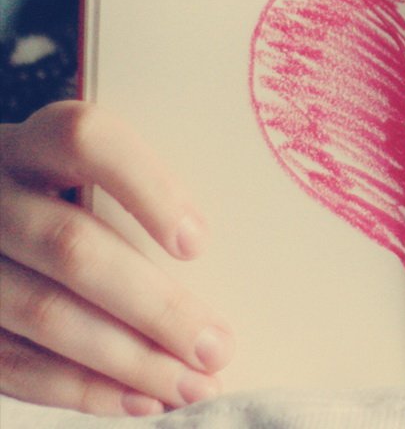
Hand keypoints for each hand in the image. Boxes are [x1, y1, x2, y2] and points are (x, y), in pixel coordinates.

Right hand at [0, 102, 230, 413]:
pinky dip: (80, 390)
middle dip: (155, 307)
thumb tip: (244, 263)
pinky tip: (139, 401)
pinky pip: (9, 364)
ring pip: (41, 314)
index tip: (199, 243)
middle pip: (70, 247)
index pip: (86, 140)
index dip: (145, 189)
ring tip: (192, 387)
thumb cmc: (73, 200)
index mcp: (35, 145)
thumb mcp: (94, 179)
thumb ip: (144, 200)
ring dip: (127, 362)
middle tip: (217, 347)